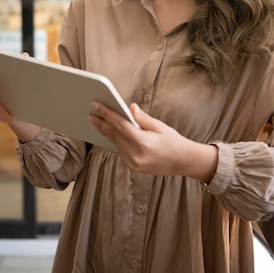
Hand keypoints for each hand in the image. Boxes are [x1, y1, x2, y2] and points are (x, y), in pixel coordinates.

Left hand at [88, 102, 217, 180]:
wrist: (183, 162)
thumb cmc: (173, 141)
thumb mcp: (160, 126)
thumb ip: (143, 118)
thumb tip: (130, 107)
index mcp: (143, 143)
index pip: (120, 125)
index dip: (107, 114)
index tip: (96, 105)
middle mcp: (135, 155)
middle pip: (114, 135)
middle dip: (102, 123)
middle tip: (91, 113)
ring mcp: (133, 163)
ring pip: (115, 143)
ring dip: (106, 132)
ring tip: (96, 121)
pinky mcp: (132, 167)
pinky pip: (120, 150)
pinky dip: (115, 140)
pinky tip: (109, 133)